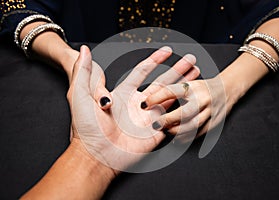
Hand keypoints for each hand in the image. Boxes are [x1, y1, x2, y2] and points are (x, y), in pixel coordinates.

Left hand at [67, 45, 199, 171]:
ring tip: (197, 75)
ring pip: (171, 97)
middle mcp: (139, 104)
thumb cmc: (85, 128)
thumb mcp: (79, 95)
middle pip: (163, 82)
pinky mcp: (156, 132)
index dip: (156, 59)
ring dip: (185, 86)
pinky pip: (173, 118)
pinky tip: (195, 100)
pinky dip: (184, 109)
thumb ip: (83, 71)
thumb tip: (85, 49)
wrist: (95, 157)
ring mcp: (149, 117)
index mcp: (124, 93)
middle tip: (192, 60)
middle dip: (178, 70)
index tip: (168, 50)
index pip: (143, 71)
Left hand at [142, 76, 228, 140]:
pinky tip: (176, 138)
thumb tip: (149, 100)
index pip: (171, 91)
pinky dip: (186, 137)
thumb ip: (172, 91)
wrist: (229, 89)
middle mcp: (202, 99)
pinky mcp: (214, 124)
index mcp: (193, 87)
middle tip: (155, 124)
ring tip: (165, 131)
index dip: (156, 98)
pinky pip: (198, 134)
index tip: (144, 104)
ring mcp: (210, 113)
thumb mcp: (188, 83)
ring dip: (176, 131)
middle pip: (183, 113)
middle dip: (168, 120)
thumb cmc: (202, 87)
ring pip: (192, 126)